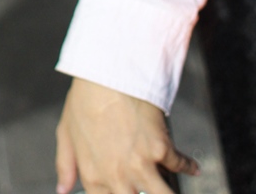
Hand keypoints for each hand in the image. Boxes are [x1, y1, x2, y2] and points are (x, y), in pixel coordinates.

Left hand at [55, 78, 199, 193]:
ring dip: (168, 192)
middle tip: (149, 187)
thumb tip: (62, 190)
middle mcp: (118, 177)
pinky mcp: (161, 149)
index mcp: (94, 177)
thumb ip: (65, 165)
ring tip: (169, 188)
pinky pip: (181, 165)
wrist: (107, 73)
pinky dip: (189, 167)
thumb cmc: (84, 99)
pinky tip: (193, 168)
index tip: (129, 191)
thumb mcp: (66, 132)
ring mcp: (141, 166)